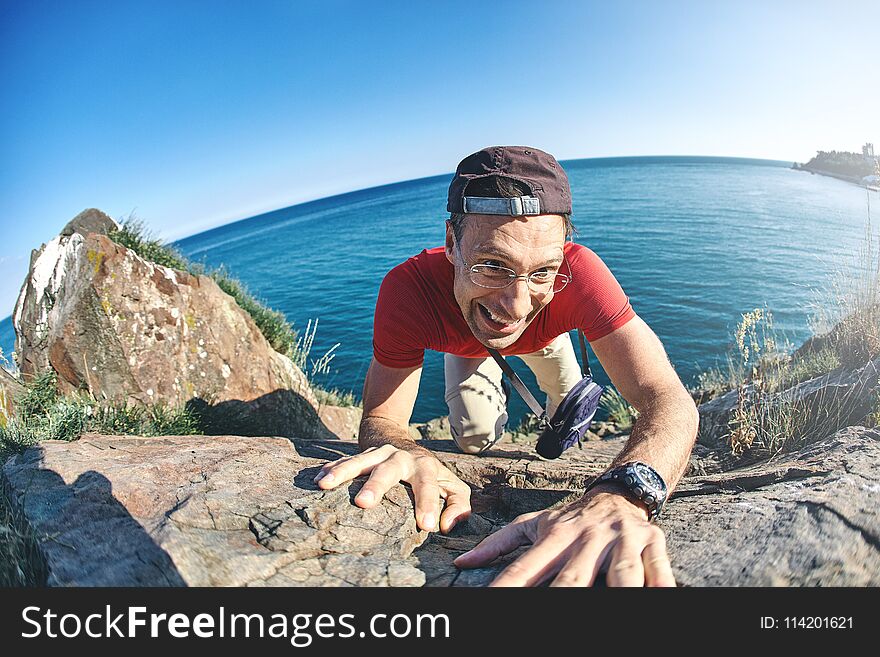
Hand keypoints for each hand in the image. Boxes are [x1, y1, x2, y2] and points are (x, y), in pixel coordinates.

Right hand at [313, 443, 471, 532]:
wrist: (398, 439)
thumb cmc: (429, 473)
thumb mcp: (452, 486)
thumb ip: (458, 506)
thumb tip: (444, 525)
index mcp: (425, 467)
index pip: (428, 485)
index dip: (429, 503)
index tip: (427, 525)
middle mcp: (400, 458)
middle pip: (389, 469)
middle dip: (376, 485)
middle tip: (363, 503)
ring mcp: (378, 454)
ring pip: (360, 461)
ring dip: (343, 472)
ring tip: (326, 485)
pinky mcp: (361, 455)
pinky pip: (343, 461)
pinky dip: (330, 469)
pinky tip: (318, 479)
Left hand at [453, 486, 675, 586]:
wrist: (619, 490)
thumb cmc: (570, 519)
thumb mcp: (533, 525)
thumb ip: (497, 545)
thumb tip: (460, 562)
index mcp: (555, 537)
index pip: (526, 568)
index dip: (509, 586)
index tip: (494, 602)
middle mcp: (587, 539)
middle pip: (573, 579)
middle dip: (562, 596)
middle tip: (550, 612)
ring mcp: (620, 541)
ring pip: (620, 574)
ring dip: (618, 591)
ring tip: (613, 604)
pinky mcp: (652, 542)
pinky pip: (658, 567)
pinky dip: (660, 583)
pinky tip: (661, 596)